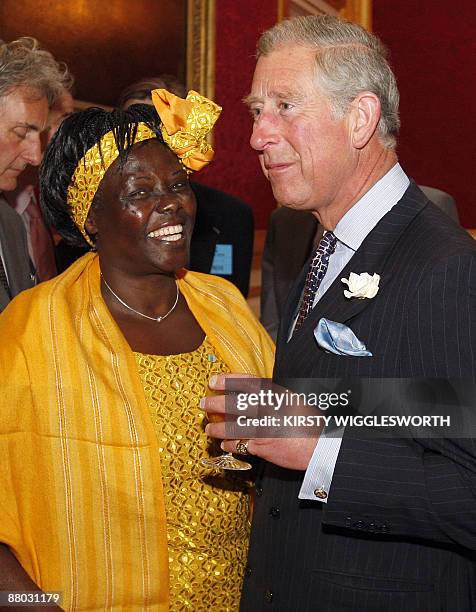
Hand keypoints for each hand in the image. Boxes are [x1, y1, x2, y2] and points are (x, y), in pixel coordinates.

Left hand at [201, 373, 321, 470]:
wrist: (322, 445)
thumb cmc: (310, 422)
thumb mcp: (293, 400)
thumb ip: (273, 396)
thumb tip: (255, 394)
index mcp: (275, 394)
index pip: (246, 383)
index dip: (227, 381)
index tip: (214, 381)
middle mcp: (267, 410)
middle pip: (234, 404)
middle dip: (215, 403)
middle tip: (203, 403)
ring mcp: (263, 429)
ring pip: (232, 427)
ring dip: (217, 427)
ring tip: (209, 428)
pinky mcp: (262, 447)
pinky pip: (240, 445)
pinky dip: (229, 444)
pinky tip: (224, 443)